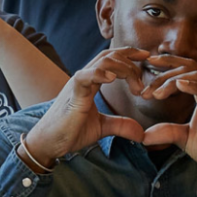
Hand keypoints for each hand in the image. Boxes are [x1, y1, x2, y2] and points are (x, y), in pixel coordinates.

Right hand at [23, 48, 155, 158]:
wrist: (49, 142)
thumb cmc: (71, 131)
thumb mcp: (102, 127)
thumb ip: (121, 125)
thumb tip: (141, 133)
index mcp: (91, 82)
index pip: (111, 59)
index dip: (129, 54)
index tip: (147, 56)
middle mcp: (85, 78)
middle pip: (110, 56)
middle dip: (131, 63)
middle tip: (144, 84)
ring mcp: (78, 84)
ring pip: (102, 62)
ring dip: (124, 70)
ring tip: (136, 88)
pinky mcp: (72, 94)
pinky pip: (84, 76)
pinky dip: (99, 74)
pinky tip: (112, 78)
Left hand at [140, 55, 196, 195]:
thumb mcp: (183, 138)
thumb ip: (166, 132)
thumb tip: (143, 135)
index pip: (184, 70)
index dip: (167, 64)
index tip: (147, 64)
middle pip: (186, 68)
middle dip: (163, 75)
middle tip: (145, 91)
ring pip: (195, 75)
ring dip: (172, 81)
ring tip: (157, 94)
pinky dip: (195, 86)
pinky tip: (180, 84)